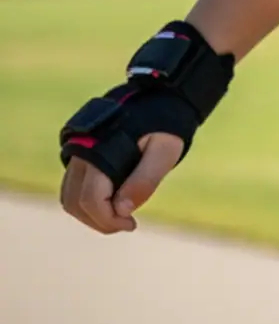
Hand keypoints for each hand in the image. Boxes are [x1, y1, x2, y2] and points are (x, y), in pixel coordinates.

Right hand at [60, 132, 184, 233]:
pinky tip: (112, 204)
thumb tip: (122, 210)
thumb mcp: (164, 152)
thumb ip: (144, 180)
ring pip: (69, 197)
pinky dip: (86, 202)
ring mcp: (76, 154)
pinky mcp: (78, 155)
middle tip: (127, 224)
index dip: (108, 220)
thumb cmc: (163, 126)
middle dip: (99, 221)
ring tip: (120, 217)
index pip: (90, 200)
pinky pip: (72, 187)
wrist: (155, 99)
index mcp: (99, 153)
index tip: (132, 225)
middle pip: (75, 203)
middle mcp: (81, 154)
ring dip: (90, 215)